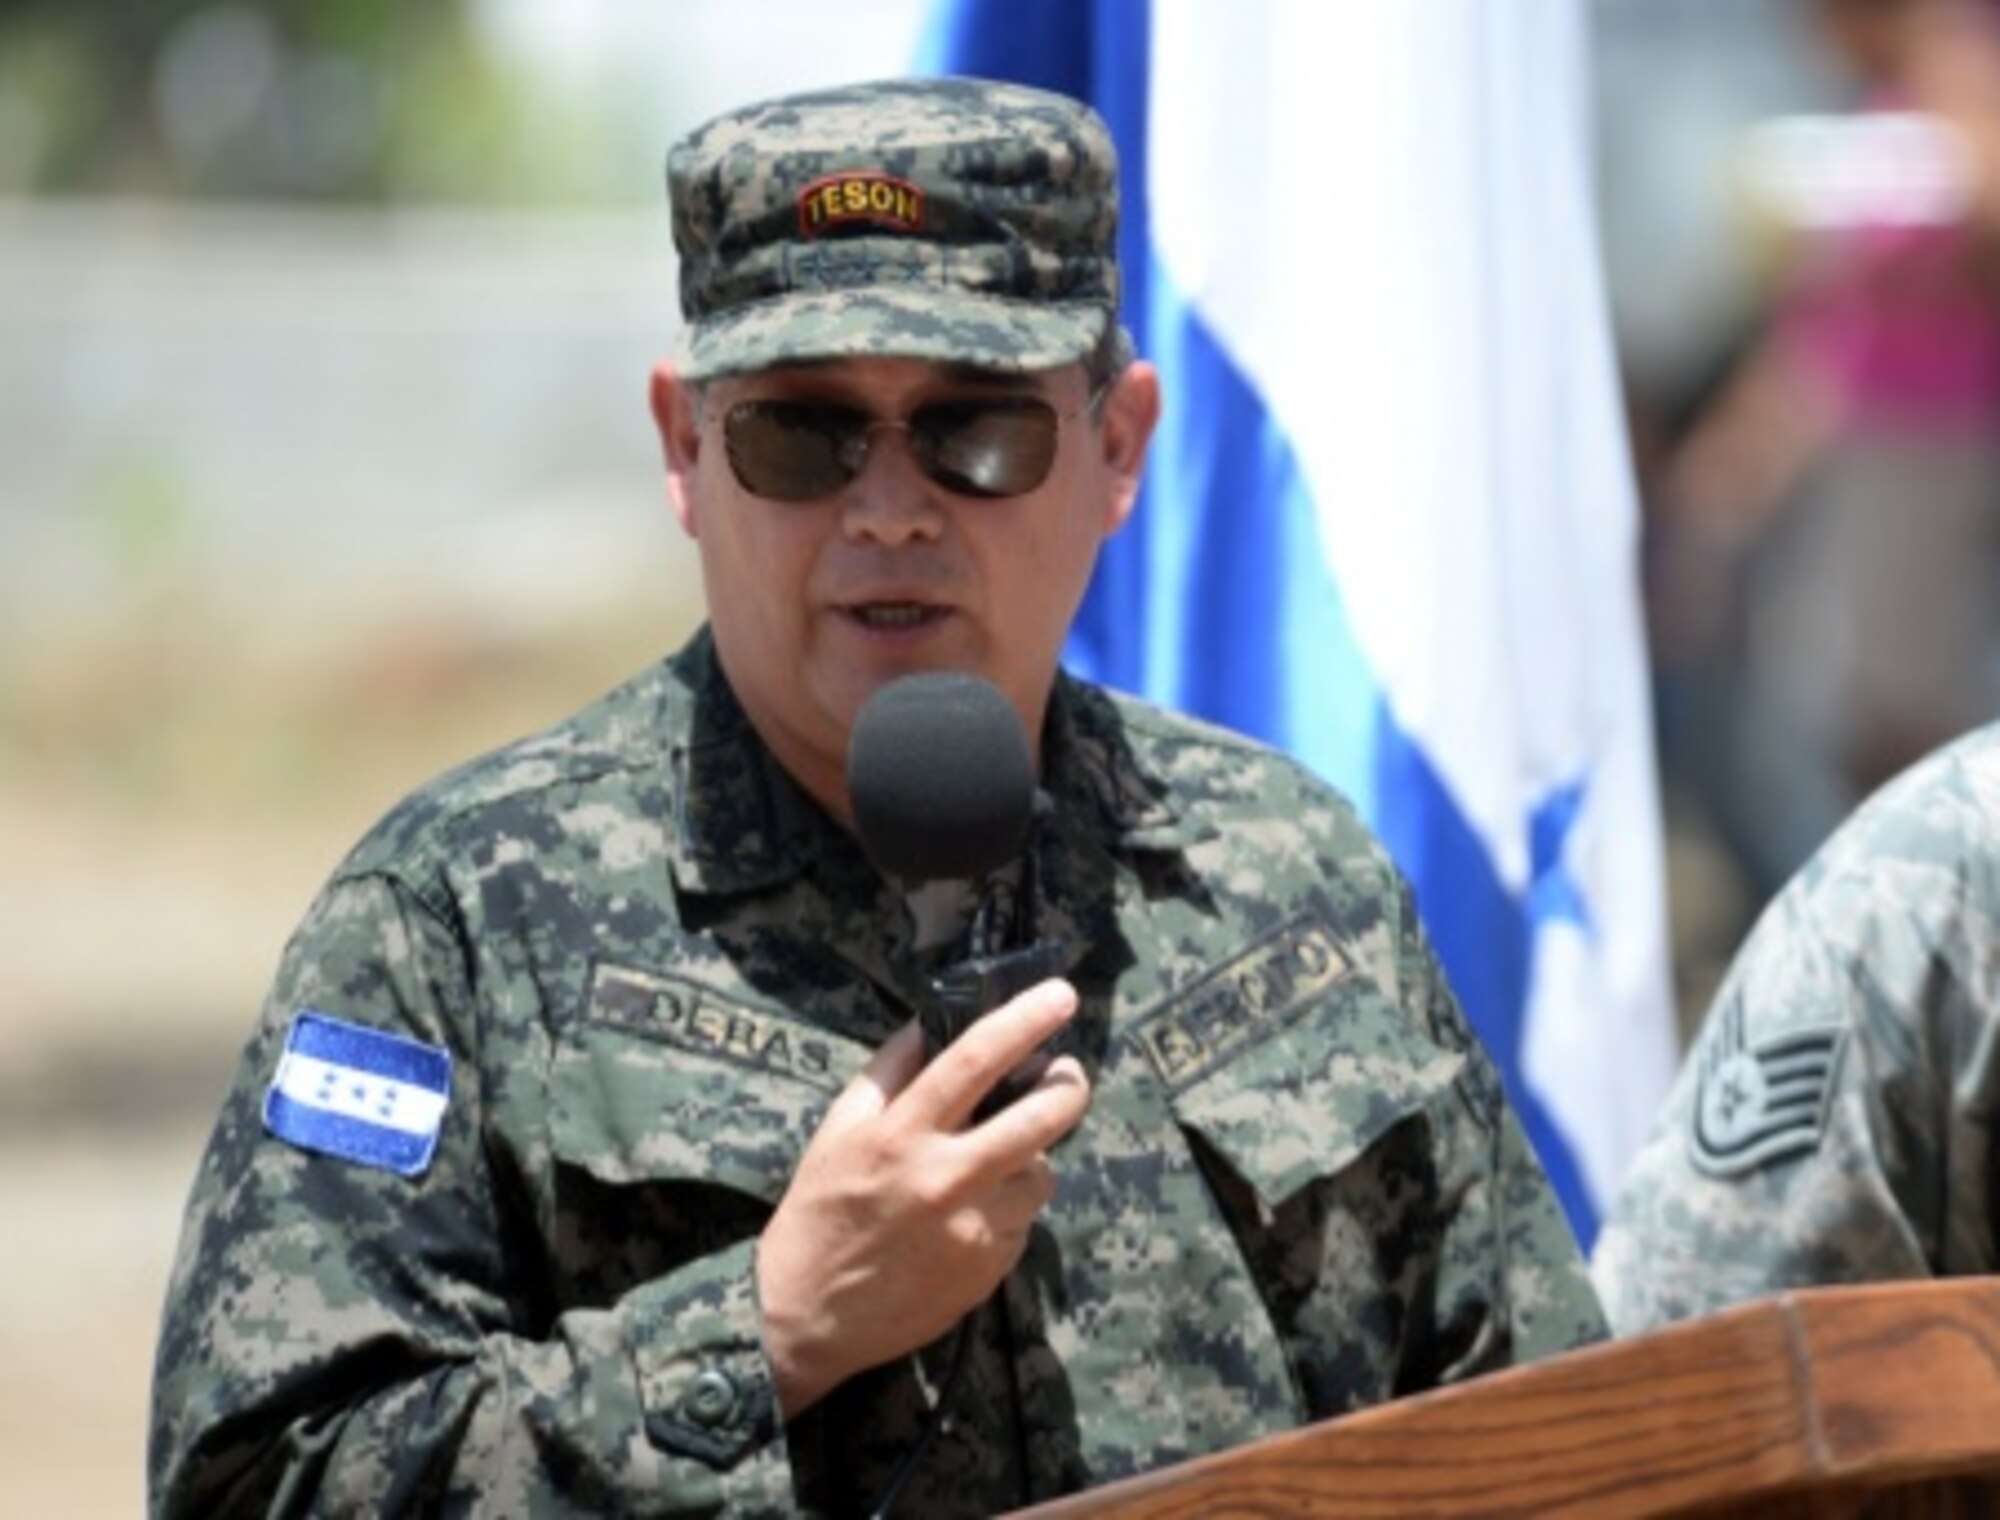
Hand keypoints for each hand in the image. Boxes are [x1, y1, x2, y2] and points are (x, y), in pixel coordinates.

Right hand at [755, 979, 1090, 1417]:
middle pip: (1040, 1118)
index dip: (1024, 1021)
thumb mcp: (838, 1131)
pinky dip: (1009, 1211)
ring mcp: (973, 1227)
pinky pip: (1023, 1222)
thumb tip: (929, 1023)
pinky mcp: (989, 1269)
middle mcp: (944, 1176)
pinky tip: (971, 1218)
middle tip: (1068, 1074)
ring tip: (993, 1166)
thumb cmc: (820, 1211)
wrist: (808, 1315)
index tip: (1061, 994)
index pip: (974, 1061)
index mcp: (900, 1133)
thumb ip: (887, 1073)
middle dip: (1068, 1086)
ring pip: (1041, 1174)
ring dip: (1029, 1161)